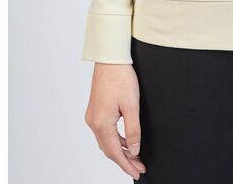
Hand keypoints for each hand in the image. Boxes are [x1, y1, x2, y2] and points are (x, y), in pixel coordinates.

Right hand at [85, 63, 145, 179]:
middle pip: (109, 149)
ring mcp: (93, 116)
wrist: (110, 59)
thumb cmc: (121, 78)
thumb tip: (134, 150)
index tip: (137, 173)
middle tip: (139, 168)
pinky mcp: (96, 110)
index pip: (115, 152)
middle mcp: (93, 122)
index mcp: (101, 123)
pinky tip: (126, 141)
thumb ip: (133, 130)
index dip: (126, 165)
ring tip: (135, 157)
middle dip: (124, 160)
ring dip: (120, 150)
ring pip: (106, 141)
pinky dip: (116, 139)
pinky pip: (105, 131)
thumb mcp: (132, 105)